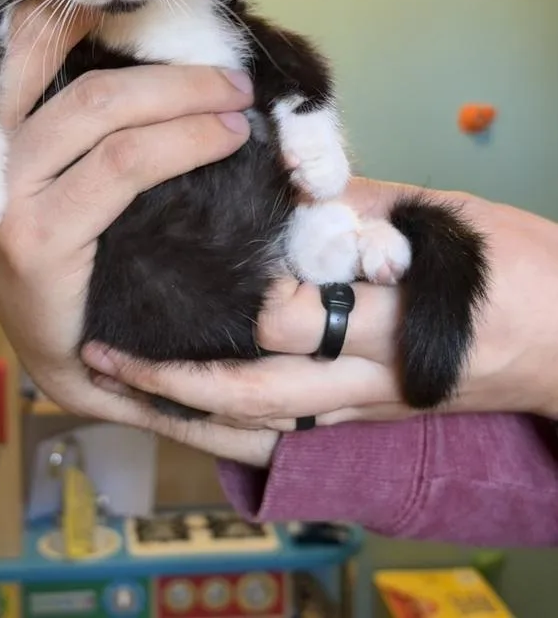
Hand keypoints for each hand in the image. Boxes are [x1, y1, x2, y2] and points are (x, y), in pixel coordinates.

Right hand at [0, 0, 279, 467]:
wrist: (80, 353)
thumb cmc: (88, 239)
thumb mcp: (72, 155)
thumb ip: (79, 84)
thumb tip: (140, 3)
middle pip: (28, 38)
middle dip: (113, 9)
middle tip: (203, 15)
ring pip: (98, 101)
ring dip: (183, 86)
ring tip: (237, 88)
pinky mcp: (31, 234)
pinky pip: (123, 162)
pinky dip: (187, 138)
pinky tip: (228, 134)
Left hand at [83, 178, 557, 426]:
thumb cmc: (514, 272)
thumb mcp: (444, 224)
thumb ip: (359, 206)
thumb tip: (285, 181)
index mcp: (390, 320)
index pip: (293, 321)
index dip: (236, 303)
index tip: (180, 270)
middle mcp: (370, 379)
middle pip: (258, 393)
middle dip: (176, 381)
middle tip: (107, 358)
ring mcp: (368, 411)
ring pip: (264, 429)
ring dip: (188, 416)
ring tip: (124, 393)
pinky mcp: (369, 423)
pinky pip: (288, 439)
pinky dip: (230, 432)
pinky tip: (185, 416)